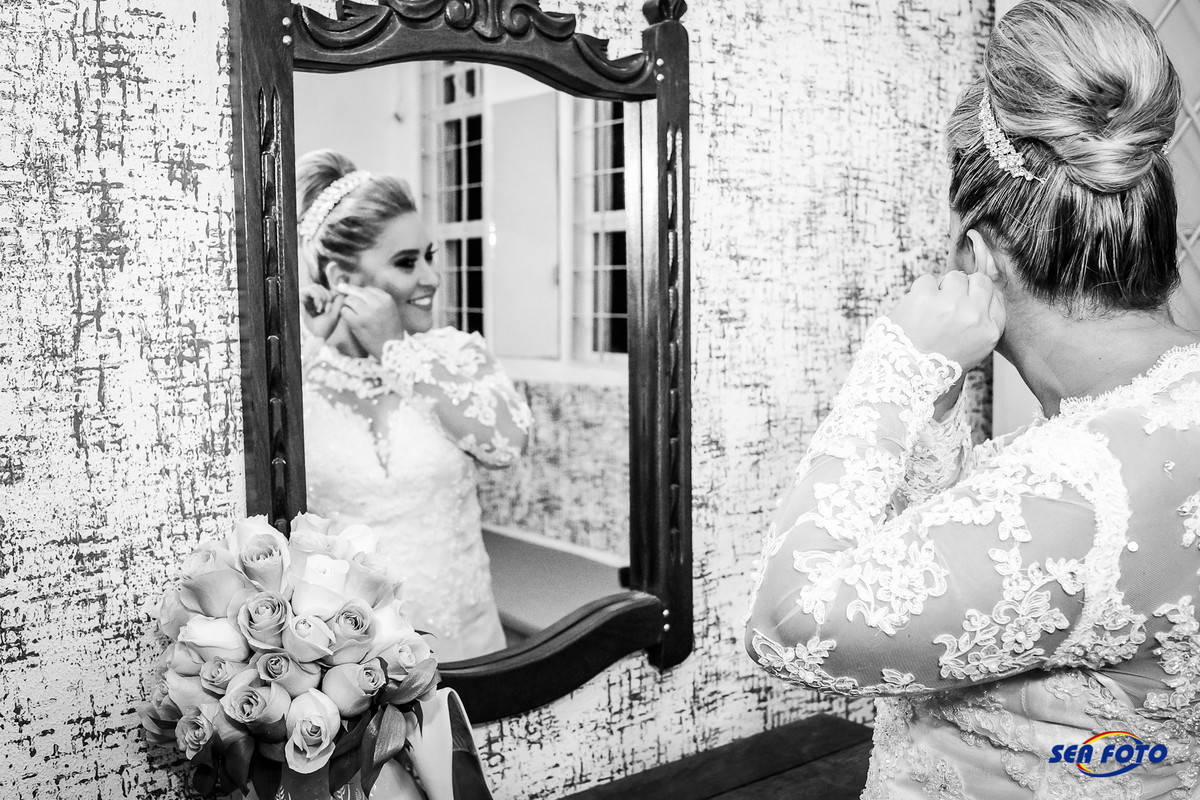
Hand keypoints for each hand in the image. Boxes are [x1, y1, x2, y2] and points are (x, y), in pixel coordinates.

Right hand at [299, 284, 343, 340]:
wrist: (311, 338)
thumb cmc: (321, 330)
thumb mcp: (333, 315)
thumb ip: (338, 304)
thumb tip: (340, 292)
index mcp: (315, 304)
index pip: (324, 291)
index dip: (332, 296)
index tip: (332, 308)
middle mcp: (308, 300)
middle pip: (321, 287)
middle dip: (328, 296)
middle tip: (328, 309)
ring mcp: (302, 298)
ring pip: (316, 286)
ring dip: (324, 296)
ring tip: (323, 309)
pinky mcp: (298, 297)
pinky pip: (311, 289)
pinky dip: (318, 296)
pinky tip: (318, 308)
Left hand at [337, 284, 406, 358]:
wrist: (391, 348)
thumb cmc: (390, 329)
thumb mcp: (390, 309)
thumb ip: (377, 299)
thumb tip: (355, 289)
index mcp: (386, 299)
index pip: (367, 288)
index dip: (361, 294)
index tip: (362, 302)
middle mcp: (376, 303)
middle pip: (356, 291)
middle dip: (351, 296)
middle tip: (351, 304)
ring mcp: (366, 312)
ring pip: (348, 299)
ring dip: (348, 306)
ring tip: (354, 314)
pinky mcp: (357, 322)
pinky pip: (344, 311)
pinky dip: (345, 315)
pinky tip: (352, 320)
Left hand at [887, 271, 1005, 371]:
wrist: (906, 375)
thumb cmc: (938, 363)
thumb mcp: (975, 349)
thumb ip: (983, 322)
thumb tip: (978, 292)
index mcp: (990, 330)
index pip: (996, 296)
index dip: (979, 295)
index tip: (967, 301)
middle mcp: (974, 315)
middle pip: (980, 281)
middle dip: (965, 288)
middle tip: (948, 303)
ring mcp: (951, 304)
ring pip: (955, 276)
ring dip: (943, 288)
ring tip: (931, 308)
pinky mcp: (926, 297)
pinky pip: (928, 279)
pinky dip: (920, 291)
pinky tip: (917, 309)